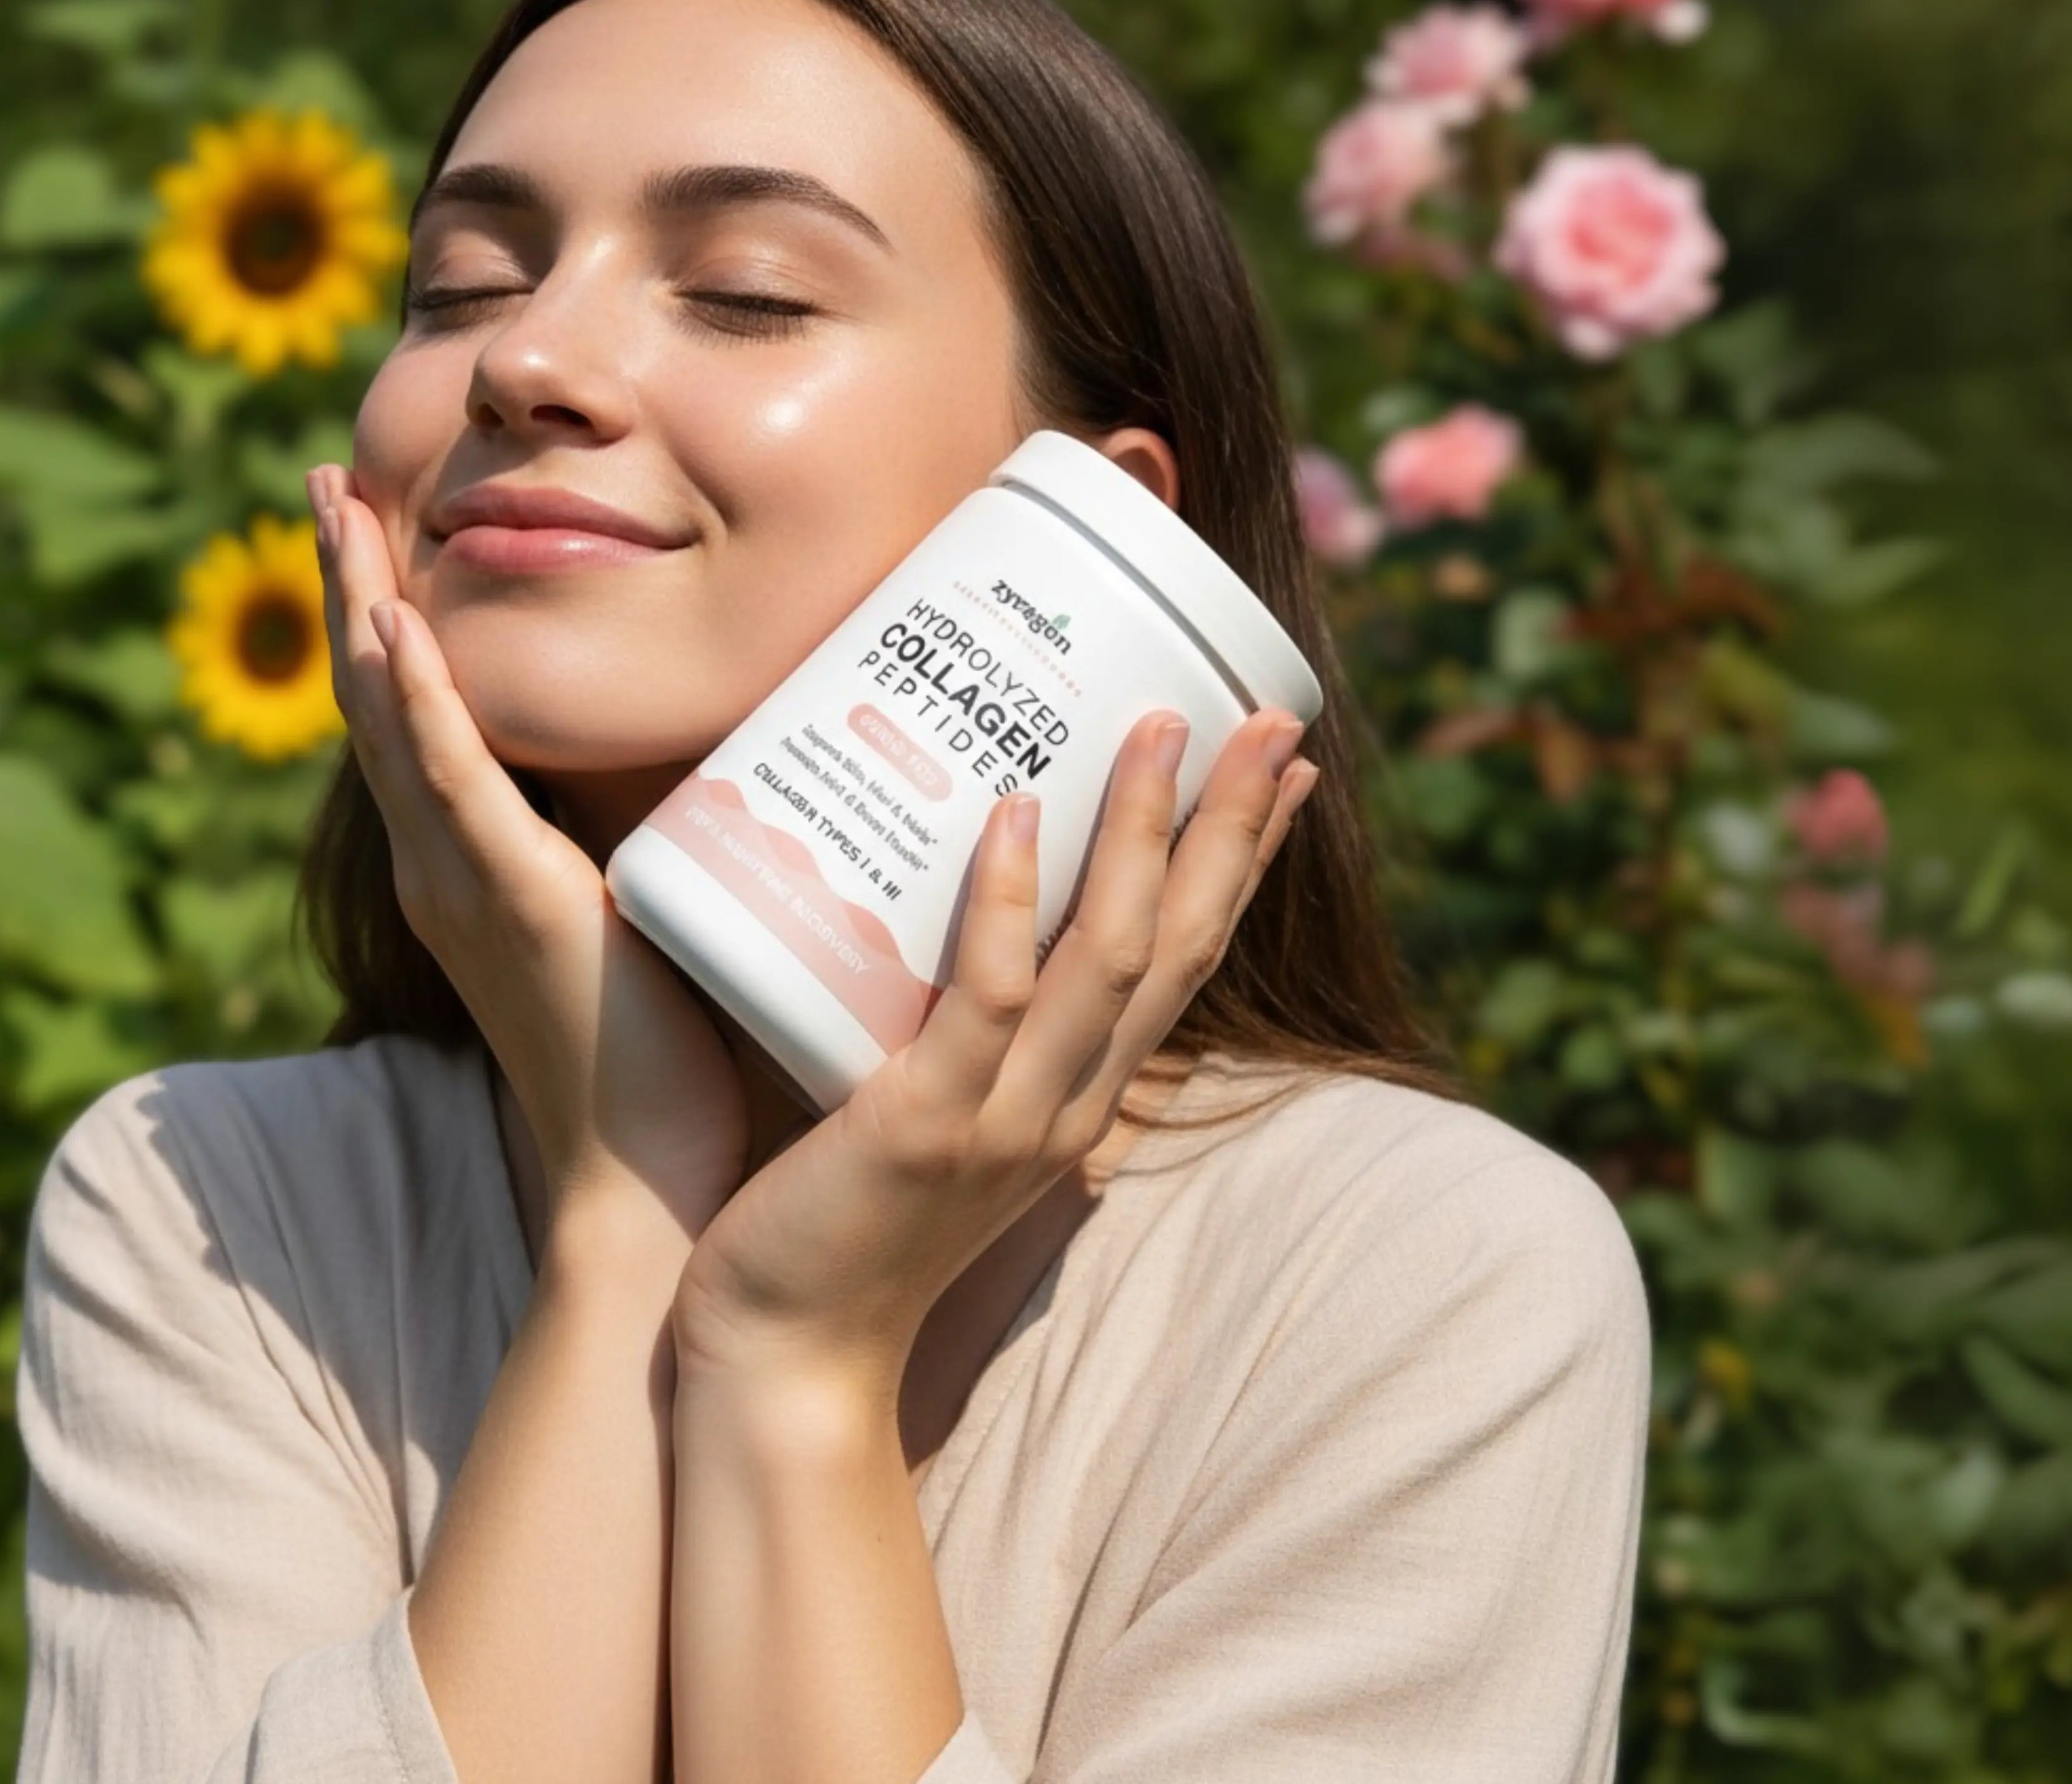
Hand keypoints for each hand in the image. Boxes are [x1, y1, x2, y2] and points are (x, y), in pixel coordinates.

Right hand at [308, 463, 749, 1250]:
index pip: (411, 714)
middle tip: (324, 472)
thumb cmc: (664, 1062)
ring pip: (390, 714)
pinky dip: (417, 700)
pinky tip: (396, 628)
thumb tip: (710, 749)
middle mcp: (442, 863)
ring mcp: (462, 880)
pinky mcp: (507, 899)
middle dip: (346, 576)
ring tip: (339, 504)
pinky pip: (448, 780)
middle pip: (374, 692)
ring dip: (360, 601)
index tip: (374, 519)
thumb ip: (646, 834)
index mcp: (468, 864)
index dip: (383, 613)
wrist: (647, 1180)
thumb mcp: (636, 912)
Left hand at [667, 706, 1319, 1387]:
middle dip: (1230, 828)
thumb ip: (952, 1043)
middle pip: (1177, 945)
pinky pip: (986, 1000)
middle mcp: (1065, 1106)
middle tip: (1269, 715)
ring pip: (1105, 959)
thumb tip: (947, 936)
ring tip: (1158, 726)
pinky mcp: (924, 1126)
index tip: (1285, 767)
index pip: (1185, 963)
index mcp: (1075, 1100)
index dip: (1240, 862)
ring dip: (1140, 837)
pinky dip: (1007, 904)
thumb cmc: (838, 1229)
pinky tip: (1018, 817)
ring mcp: (1004, 1118)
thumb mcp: (930, 1123)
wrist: (785, 1357)